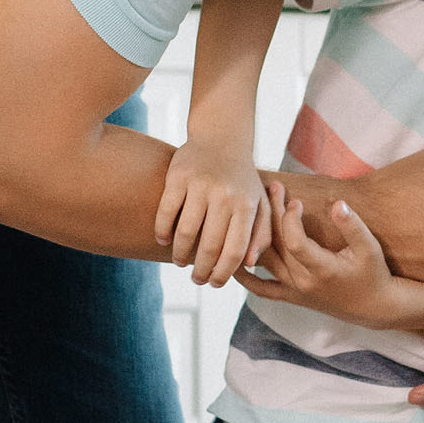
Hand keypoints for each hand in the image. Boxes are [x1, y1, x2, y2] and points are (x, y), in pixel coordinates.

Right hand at [154, 130, 273, 284]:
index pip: (234, 251)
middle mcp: (225, 195)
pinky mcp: (178, 176)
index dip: (223, 273)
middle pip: (209, 246)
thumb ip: (261, 235)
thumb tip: (248, 265)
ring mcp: (200, 185)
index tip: (214, 284)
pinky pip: (166, 211)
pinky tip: (163, 240)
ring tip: (179, 261)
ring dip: (179, 254)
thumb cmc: (242, 180)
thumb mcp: (260, 205)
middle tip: (196, 279)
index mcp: (246, 206)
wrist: (223, 139)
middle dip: (200, 270)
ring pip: (185, 232)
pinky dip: (162, 231)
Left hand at [236, 185, 396, 321]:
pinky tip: (233, 258)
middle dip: (273, 213)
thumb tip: (337, 203)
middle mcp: (303, 282)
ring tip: (254, 208)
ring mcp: (294, 291)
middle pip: (276, 245)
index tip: (295, 198)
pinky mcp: (290, 297)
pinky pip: (261, 289)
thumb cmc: (373, 274)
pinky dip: (245, 277)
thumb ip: (353, 226)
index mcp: (323, 269)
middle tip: (273, 188)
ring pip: (265, 261)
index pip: (294, 242)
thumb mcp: (370, 248)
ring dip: (256, 234)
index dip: (290, 218)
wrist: (372, 307)